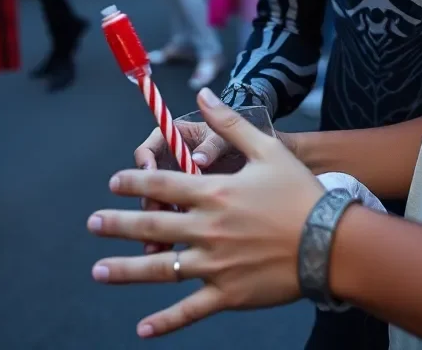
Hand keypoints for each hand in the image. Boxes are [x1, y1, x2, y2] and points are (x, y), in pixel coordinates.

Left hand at [91, 90, 324, 337]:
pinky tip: (142, 328)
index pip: (164, 182)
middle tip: (92, 224)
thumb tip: (205, 94)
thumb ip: (231, 123)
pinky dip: (164, 321)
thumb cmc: (300, 192)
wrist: (329, 242)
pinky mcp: (228, 294)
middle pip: (153, 224)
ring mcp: (215, 265)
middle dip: (118, 224)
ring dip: (126, 271)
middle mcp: (208, 229)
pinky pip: (189, 310)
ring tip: (99, 271)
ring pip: (161, 269)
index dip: (134, 180)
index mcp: (215, 192)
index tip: (113, 182)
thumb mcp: (268, 149)